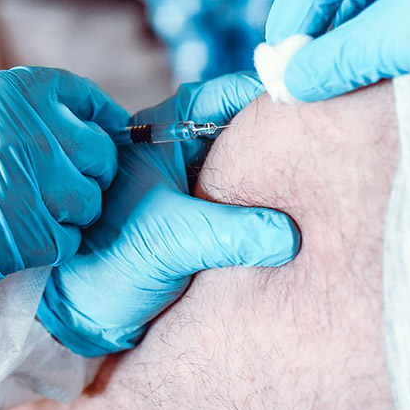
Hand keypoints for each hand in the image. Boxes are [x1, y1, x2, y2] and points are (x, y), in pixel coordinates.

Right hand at [0, 67, 127, 308]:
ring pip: (88, 203)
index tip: (94, 139)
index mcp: (9, 92)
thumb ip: (9, 113)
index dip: (97, 123)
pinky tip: (17, 242)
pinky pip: (66, 242)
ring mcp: (31, 186)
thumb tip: (58, 128)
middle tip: (57, 190)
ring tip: (29, 218)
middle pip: (98, 155)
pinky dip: (50, 247)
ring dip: (68, 214)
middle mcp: (28, 132)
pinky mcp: (24, 238)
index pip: (86, 99)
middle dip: (85, 174)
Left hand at [37, 74, 298, 355]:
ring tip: (326, 181)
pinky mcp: (202, 221)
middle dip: (283, 137)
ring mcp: (192, 187)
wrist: (80, 314)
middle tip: (329, 144)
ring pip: (247, 169)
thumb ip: (231, 232)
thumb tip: (290, 235)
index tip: (310, 101)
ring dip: (278, 179)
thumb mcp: (172, 241)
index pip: (223, 98)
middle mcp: (179, 153)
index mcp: (159, 134)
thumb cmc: (107, 264)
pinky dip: (270, 211)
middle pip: (242, 130)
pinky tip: (302, 222)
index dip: (266, 96)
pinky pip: (245, 206)